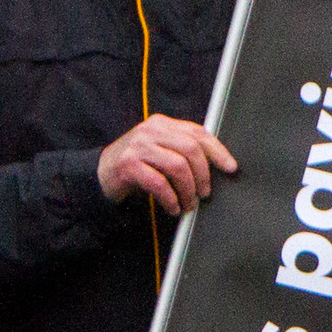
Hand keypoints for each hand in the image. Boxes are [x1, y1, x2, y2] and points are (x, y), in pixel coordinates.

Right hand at [98, 115, 234, 213]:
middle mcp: (150, 130)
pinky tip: (173, 207)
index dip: (218, 151)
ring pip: (177, 166)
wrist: (101, 174)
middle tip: (204, 194)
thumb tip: (218, 165)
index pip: (197, 133)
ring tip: (188, 204)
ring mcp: (138, 146)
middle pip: (190, 149)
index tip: (230, 167)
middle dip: (203, 175)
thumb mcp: (162, 151)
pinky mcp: (128, 164)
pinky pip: (159, 183)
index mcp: (163, 124)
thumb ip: (183, 150)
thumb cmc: (139, 165)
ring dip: (188, 190)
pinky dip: (170, 198)